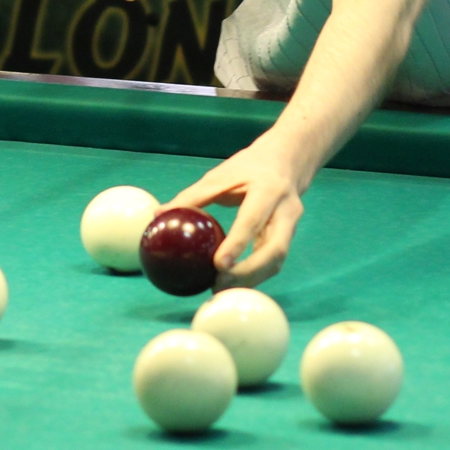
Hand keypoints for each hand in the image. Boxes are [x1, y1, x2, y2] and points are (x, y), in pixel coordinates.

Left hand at [166, 137, 304, 286]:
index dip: (238, 244)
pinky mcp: (288, 236)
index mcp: (268, 190)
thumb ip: (193, 195)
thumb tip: (158, 214)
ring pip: (277, 260)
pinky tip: (233, 282)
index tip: (218, 265)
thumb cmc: (248, 167)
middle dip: (248, 273)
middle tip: (218, 285)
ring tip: (221, 289)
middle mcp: (286, 210)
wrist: (287, 161)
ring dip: (251, 280)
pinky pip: (274, 261)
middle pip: (274, 250)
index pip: (253, 220)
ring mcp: (291, 225)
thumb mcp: (220, 175)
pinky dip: (255, 275)